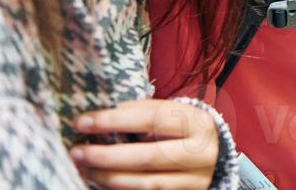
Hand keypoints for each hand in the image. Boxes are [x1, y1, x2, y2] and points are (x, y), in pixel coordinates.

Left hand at [71, 98, 219, 188]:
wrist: (219, 160)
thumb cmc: (188, 131)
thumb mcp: (177, 115)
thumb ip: (148, 112)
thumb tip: (105, 113)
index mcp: (197, 123)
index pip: (151, 118)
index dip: (114, 120)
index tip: (83, 121)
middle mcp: (200, 153)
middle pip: (146, 157)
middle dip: (106, 155)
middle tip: (77, 151)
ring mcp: (194, 180)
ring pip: (145, 183)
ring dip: (108, 177)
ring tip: (83, 167)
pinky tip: (101, 182)